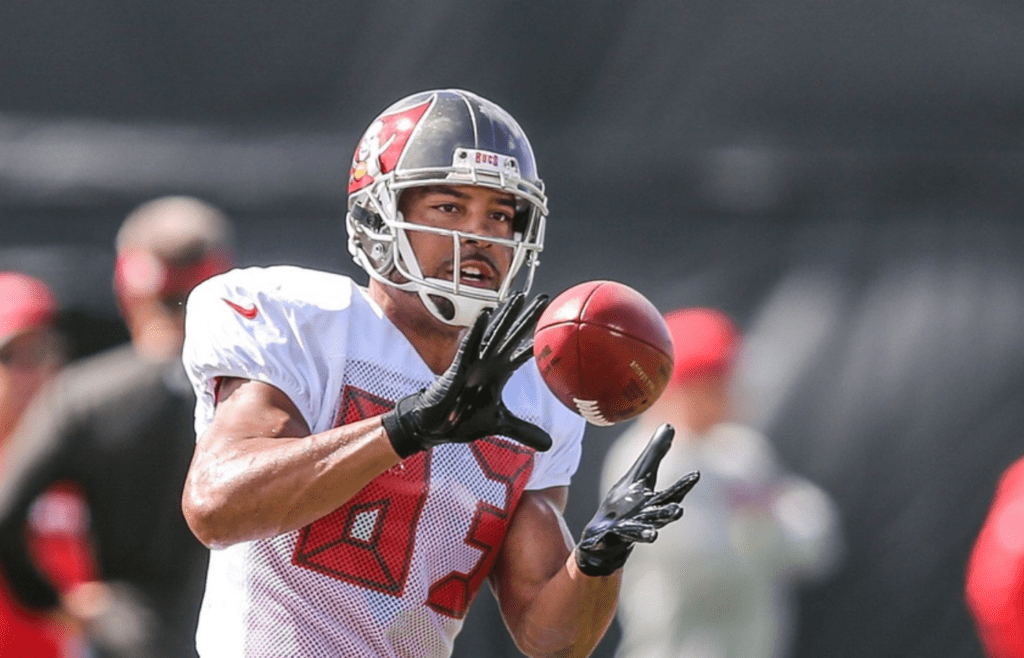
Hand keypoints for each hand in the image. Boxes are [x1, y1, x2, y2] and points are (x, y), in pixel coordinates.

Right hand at [382, 292, 552, 457]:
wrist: (437, 425)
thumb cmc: (464, 418)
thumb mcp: (500, 425)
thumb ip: (524, 431)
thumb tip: (549, 445)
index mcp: (499, 372)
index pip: (522, 352)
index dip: (538, 340)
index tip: (555, 325)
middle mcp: (488, 362)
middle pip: (511, 335)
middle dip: (527, 317)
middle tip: (544, 298)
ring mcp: (473, 361)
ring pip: (493, 333)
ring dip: (506, 315)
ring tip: (519, 297)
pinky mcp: (458, 366)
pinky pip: (469, 345)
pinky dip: (478, 330)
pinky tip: (486, 313)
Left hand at [576, 423, 699, 575]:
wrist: (606, 532)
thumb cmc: (628, 501)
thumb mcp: (640, 475)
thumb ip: (655, 453)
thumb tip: (669, 425)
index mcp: (655, 503)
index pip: (673, 494)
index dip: (684, 485)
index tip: (695, 474)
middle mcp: (647, 517)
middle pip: (661, 515)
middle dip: (669, 513)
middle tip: (679, 511)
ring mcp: (631, 528)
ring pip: (642, 531)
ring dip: (647, 532)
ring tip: (652, 535)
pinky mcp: (613, 535)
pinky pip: (614, 537)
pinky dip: (613, 538)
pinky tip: (609, 536)